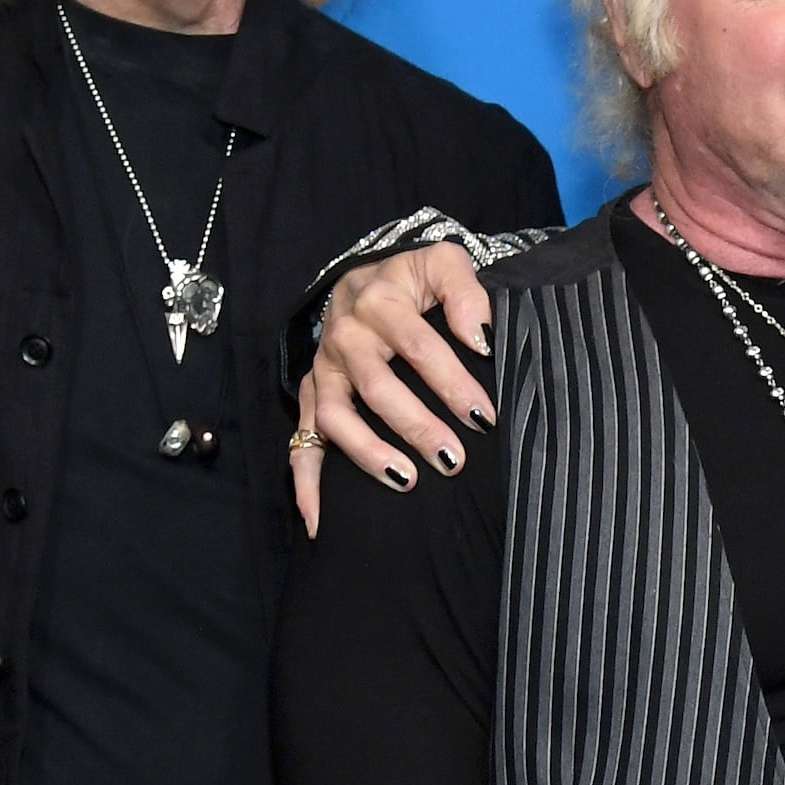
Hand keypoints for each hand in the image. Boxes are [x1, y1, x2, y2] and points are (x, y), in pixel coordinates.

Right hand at [290, 242, 497, 535]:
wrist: (368, 279)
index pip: (419, 346)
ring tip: (406, 481)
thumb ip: (466, 291)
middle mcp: (344, 336)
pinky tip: (320, 520)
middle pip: (377, 387)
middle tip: (454, 459)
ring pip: (336, 417)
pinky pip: (300, 443)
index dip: (452, 382)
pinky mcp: (312, 396)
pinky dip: (306, 484)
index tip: (484, 416)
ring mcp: (324, 370)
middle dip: (418, 426)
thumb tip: (481, 337)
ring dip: (368, 453)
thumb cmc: (413, 280)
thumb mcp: (443, 264)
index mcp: (379, 300)